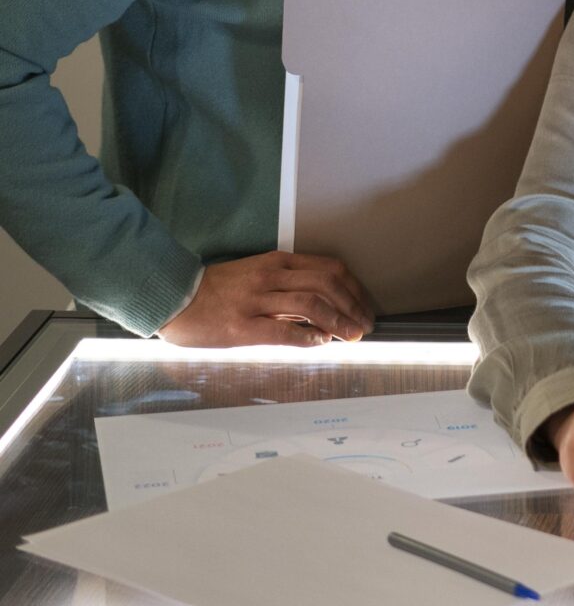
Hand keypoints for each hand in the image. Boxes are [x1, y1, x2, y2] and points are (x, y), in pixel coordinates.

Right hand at [159, 250, 374, 346]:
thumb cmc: (215, 290)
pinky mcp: (242, 326)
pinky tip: (320, 343)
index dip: (353, 288)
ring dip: (338, 321)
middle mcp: (271, 276)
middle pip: (327, 284)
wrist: (175, 298)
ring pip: (311, 303)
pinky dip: (306, 336)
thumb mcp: (255, 277)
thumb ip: (285, 287)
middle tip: (366, 324)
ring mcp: (257, 300)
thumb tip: (318, 311)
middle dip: (353, 305)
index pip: (329, 268)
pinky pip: (282, 329)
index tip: (364, 305)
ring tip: (352, 336)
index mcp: (276, 262)